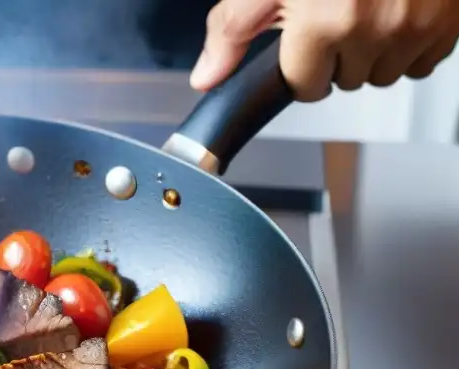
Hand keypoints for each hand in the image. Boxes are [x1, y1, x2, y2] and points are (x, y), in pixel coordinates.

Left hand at [190, 0, 458, 100]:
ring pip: (385, 73)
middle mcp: (373, 30)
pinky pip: (424, 60)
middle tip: (338, 11)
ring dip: (374, 51)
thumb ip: (234, 29)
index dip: (301, 65)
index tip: (306, 39)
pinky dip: (411, 42)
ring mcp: (416, 28)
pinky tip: (399, 10)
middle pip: (345, 81)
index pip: (305, 87)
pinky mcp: (448, 24)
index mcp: (325, 21)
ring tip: (369, 7)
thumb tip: (206, 78)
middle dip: (337, 55)